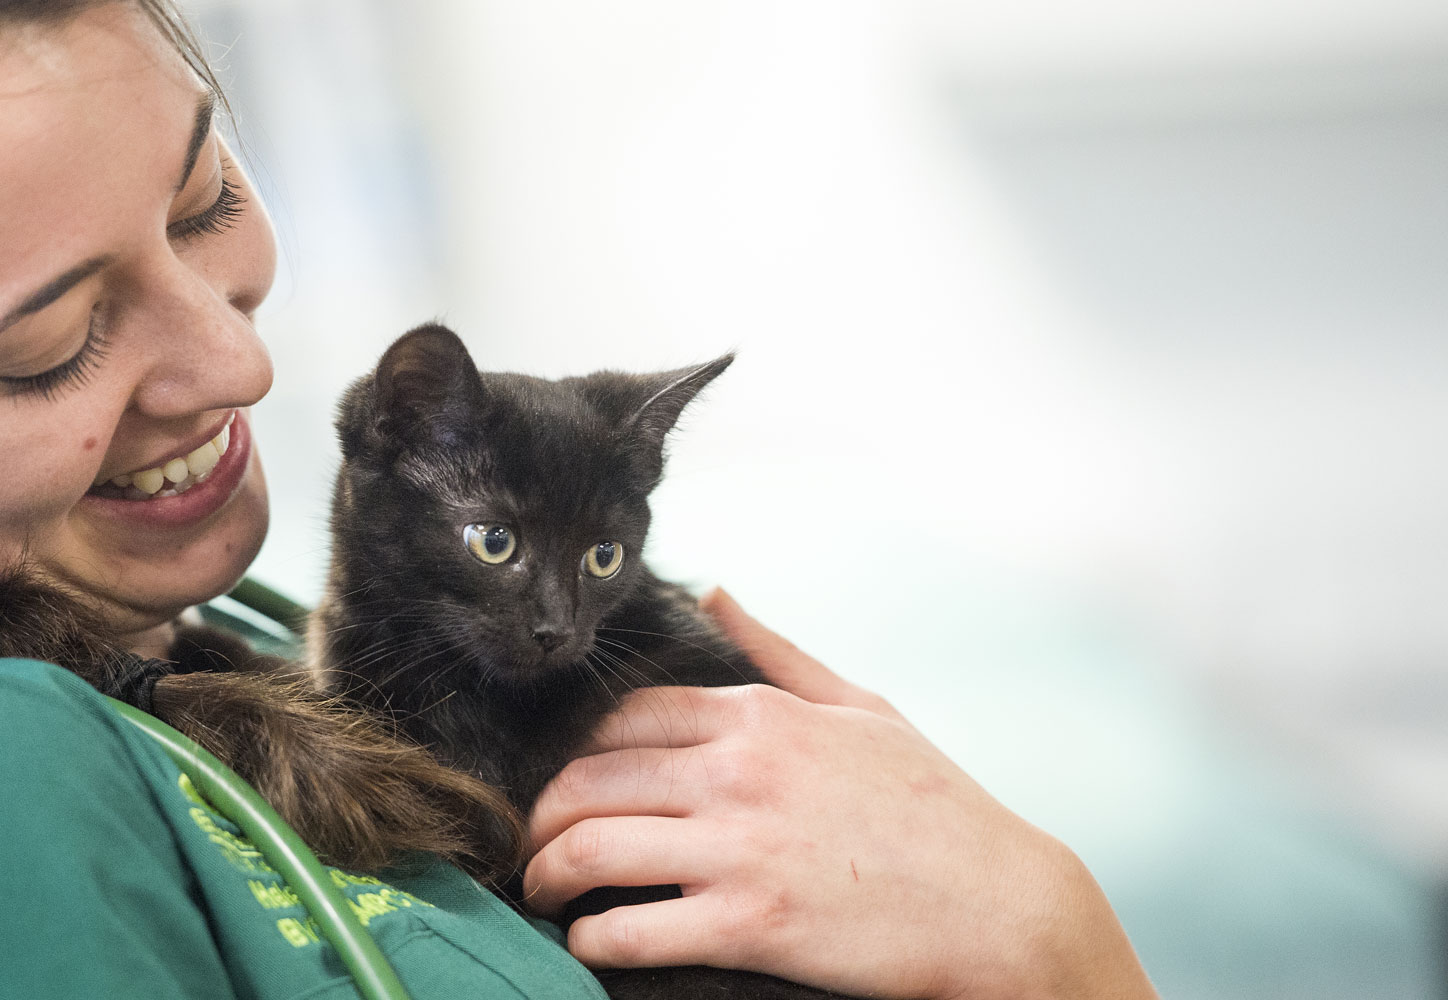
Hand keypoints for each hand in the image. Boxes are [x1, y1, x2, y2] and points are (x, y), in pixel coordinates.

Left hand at [521, 589, 1157, 999]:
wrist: (1003, 907)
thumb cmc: (937, 808)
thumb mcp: (863, 707)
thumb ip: (777, 651)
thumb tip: (712, 592)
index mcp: (759, 716)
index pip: (623, 718)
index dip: (573, 751)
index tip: (559, 780)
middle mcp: (739, 771)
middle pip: (589, 779)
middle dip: (540, 816)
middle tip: (529, 845)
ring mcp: (742, 847)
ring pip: (593, 847)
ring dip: (547, 874)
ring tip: (541, 893)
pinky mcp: (751, 921)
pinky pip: (633, 926)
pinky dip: (592, 936)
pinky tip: (587, 940)